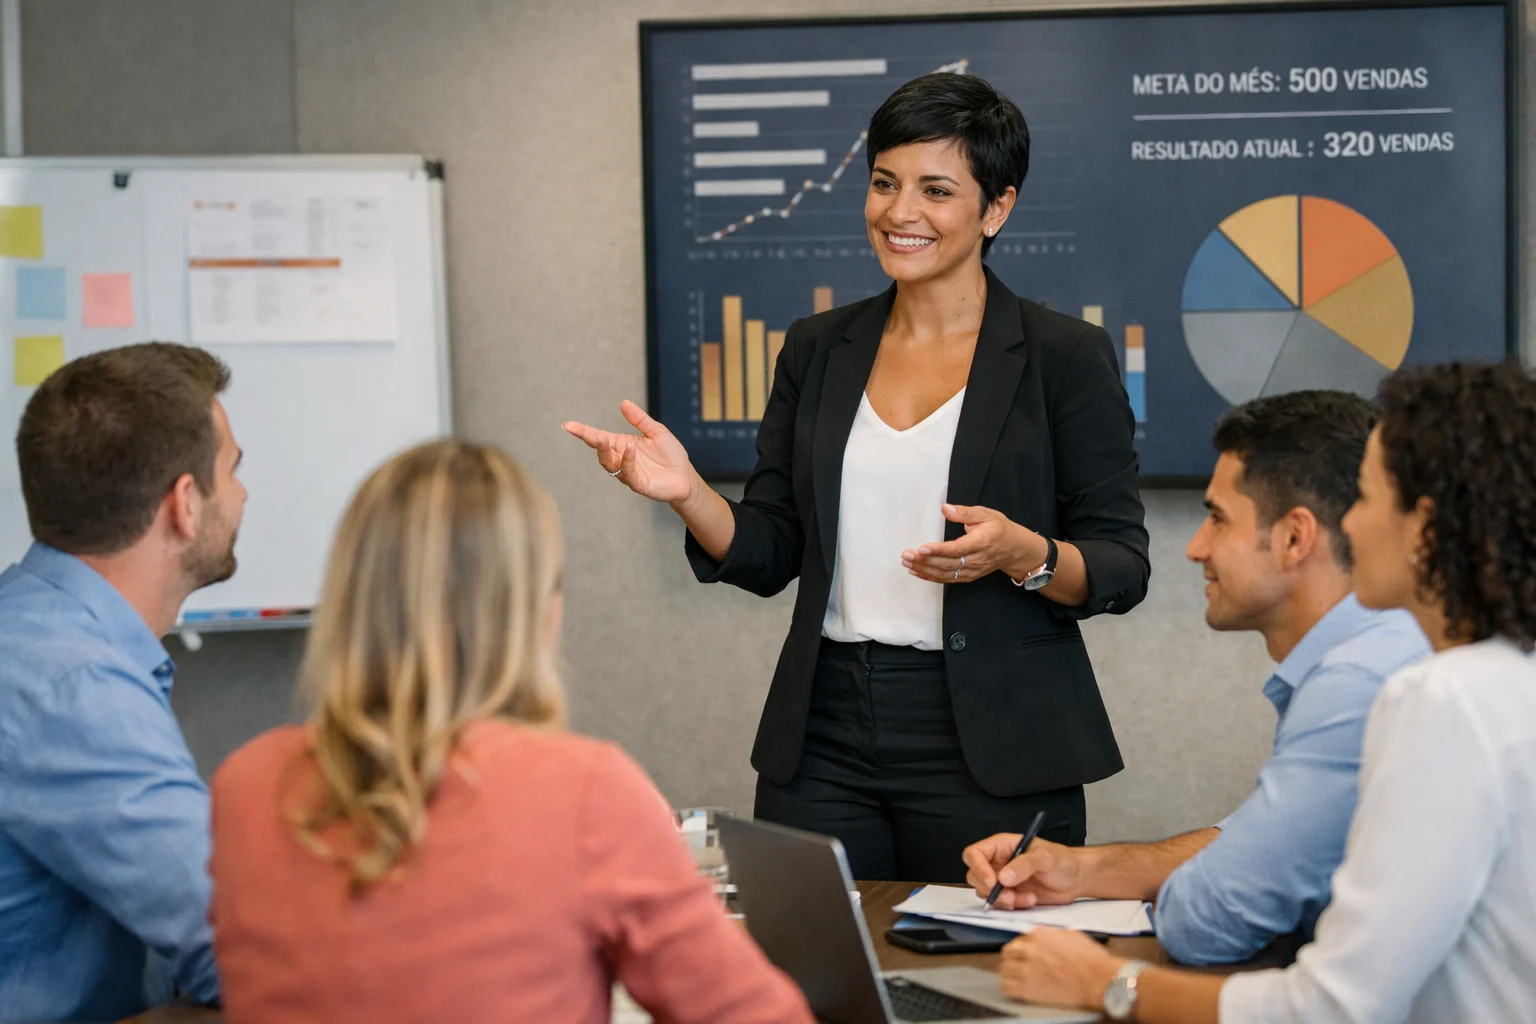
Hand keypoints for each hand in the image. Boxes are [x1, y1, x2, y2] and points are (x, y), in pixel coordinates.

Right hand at [562, 400, 696, 504]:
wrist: (685, 477)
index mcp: (622, 444)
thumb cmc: (671, 455)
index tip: (568, 425)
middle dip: (592, 441)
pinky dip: (626, 460)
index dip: (583, 432)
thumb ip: (640, 419)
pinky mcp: (638, 483)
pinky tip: (629, 449)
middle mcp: (621, 458)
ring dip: (605, 451)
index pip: (599, 437)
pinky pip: (627, 472)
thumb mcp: (656, 431)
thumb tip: (624, 403)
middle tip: (589, 433)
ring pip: (609, 463)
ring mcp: (628, 472)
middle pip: (600, 450)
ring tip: (604, 439)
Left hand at [902, 504, 1043, 584]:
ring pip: (945, 574)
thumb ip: (965, 512)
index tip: (922, 547)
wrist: (1015, 550)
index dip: (939, 550)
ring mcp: (972, 570)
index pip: (957, 548)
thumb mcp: (986, 514)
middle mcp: (976, 559)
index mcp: (981, 542)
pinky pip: (948, 579)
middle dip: (925, 561)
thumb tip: (946, 508)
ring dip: (924, 570)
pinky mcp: (968, 576)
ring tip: (907, 564)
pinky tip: (917, 572)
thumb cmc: (1000, 529)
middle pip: (948, 564)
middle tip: (906, 556)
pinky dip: (931, 577)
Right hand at [962, 833, 1084, 909]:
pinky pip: (1000, 905)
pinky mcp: (1010, 895)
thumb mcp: (1046, 858)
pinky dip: (1012, 907)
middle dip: (990, 890)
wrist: (1076, 879)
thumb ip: (1024, 864)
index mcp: (1002, 846)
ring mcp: (1003, 880)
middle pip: (975, 876)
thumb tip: (1004, 876)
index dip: (978, 868)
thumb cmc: (1063, 861)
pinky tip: (1030, 900)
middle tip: (1009, 895)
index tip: (993, 882)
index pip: (974, 854)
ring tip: (1026, 898)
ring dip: (1003, 900)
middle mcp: (998, 862)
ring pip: (986, 893)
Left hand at [999, 929, 1120, 1009]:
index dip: (1022, 948)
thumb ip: (1051, 934)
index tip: (1025, 955)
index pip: (1018, 940)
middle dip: (1013, 959)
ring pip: (1003, 969)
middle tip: (1020, 966)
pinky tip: (1017, 989)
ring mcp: (1026, 969)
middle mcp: (1028, 949)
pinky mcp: (1027, 989)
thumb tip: (1042, 937)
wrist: (1098, 980)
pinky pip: (1006, 987)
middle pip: (1007, 953)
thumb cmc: (1091, 959)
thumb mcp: (1070, 935)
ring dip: (1010, 973)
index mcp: (1038, 934)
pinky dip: (1009, 988)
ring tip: (1018, 978)